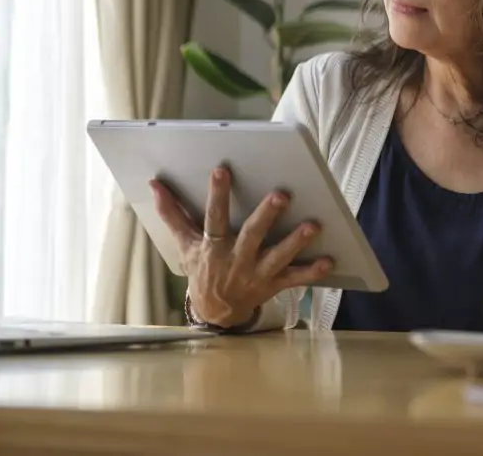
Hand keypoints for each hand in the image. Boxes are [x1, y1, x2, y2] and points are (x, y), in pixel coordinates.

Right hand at [151, 166, 332, 327]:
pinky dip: (312, 272)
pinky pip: (295, 279)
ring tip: (313, 226)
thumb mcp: (184, 244)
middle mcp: (236, 260)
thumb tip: (154, 185)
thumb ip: (172, 214)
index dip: (216, 195)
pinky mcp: (273, 285)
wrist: (214, 311)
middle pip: (252, 235)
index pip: (213, 218)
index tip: (221, 170)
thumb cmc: (201, 269)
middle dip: (266, 216)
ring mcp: (257, 273)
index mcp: (214, 247)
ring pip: (278, 257)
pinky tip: (329, 261)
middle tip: (282, 195)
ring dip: (296, 242)